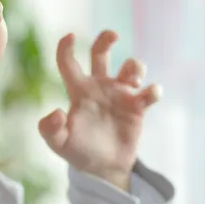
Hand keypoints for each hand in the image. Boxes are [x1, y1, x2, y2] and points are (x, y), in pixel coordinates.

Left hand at [39, 31, 161, 189]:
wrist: (104, 167)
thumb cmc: (78, 151)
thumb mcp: (59, 144)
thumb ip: (50, 129)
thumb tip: (57, 112)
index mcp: (78, 90)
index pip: (69, 62)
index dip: (66, 47)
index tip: (71, 36)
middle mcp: (99, 86)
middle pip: (101, 52)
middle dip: (106, 39)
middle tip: (114, 35)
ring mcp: (120, 94)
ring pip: (130, 67)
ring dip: (134, 66)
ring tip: (132, 80)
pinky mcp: (137, 107)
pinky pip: (149, 92)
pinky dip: (153, 90)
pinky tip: (149, 94)